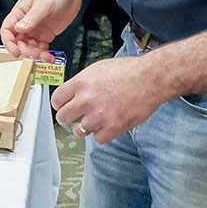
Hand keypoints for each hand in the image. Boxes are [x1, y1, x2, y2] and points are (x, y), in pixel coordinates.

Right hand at [1, 0, 81, 58]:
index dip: (9, 42)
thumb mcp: (43, 4)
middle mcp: (26, 22)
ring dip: (35, 54)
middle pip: (18, 42)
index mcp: (20, 13)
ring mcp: (36, 29)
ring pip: (29, 47)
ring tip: (44, 56)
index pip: (8, 30)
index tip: (15, 51)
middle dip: (24, 50)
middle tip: (34, 54)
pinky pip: (41, 48)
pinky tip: (50, 57)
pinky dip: (44, 54)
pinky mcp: (46, 34)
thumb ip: (31, 18)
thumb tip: (18, 28)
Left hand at [51, 54, 167, 142]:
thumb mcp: (97, 68)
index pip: (56, 100)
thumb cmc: (128, 71)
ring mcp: (99, 115)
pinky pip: (98, 139)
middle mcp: (87, 100)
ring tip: (93, 121)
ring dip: (85, 127)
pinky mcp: (113, 127)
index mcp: (80, 83)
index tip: (62, 107)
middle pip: (63, 117)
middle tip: (74, 117)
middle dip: (68, 118)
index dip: (59, 104)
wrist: (150, 78)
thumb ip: (82, 82)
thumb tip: (71, 92)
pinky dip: (101, 134)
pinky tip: (106, 126)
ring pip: (79, 131)